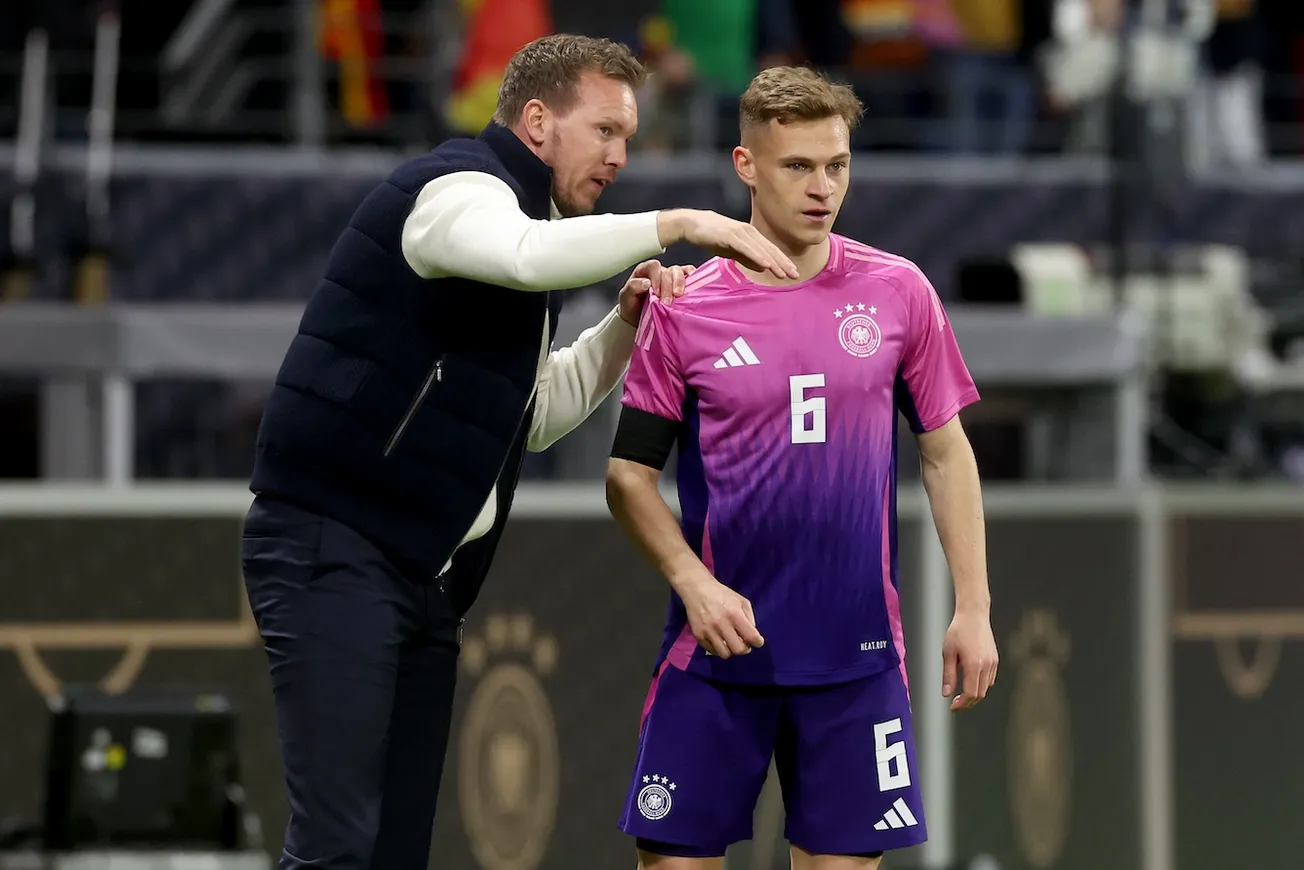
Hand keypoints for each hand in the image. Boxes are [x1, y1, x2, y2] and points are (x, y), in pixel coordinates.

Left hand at [618, 259, 695, 325]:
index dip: (656, 278)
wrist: (637, 319)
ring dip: (680, 283)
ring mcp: (671, 277)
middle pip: (669, 270)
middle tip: (667, 301)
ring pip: (680, 272)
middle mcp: (659, 272)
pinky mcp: (680, 285)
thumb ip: (632, 287)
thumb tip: (646, 282)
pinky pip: (689, 275)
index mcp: (645, 271)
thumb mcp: (625, 297)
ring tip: (679, 296)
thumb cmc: (631, 306)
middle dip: (668, 286)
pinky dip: (693, 277)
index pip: (654, 266)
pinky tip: (693, 285)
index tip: (656, 293)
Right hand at [658, 209, 798, 280]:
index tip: (793, 273)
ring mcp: (740, 232)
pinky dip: (757, 256)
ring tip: (784, 273)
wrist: (692, 225)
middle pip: (770, 249)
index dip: (782, 261)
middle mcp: (749, 232)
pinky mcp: (730, 235)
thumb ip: (747, 259)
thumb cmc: (712, 237)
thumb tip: (763, 268)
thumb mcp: (732, 251)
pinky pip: (747, 248)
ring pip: (761, 249)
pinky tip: (766, 264)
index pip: (770, 250)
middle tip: (795, 275)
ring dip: (773, 262)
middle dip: (783, 263)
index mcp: (751, 236)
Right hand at [673, 568, 764, 658]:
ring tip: (730, 642)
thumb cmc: (722, 594)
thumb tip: (752, 635)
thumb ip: (750, 618)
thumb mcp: (741, 600)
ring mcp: (708, 631)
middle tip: (743, 643)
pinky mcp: (698, 635)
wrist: (697, 589)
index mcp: (735, 614)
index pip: (751, 637)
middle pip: (738, 650)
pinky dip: (718, 648)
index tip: (757, 641)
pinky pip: (712, 651)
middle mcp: (721, 624)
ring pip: (725, 654)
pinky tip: (719, 640)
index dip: (758, 642)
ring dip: (730, 650)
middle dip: (744, 649)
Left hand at [941, 607, 997, 710]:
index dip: (961, 704)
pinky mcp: (995, 659)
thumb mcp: (948, 653)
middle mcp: (986, 666)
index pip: (970, 694)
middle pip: (980, 694)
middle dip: (968, 702)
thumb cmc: (958, 630)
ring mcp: (993, 663)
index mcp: (974, 665)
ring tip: (961, 693)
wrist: (973, 614)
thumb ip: (948, 675)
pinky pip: (990, 679)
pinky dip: (981, 684)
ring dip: (974, 694)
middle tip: (956, 703)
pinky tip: (971, 680)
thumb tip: (946, 693)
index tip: (953, 706)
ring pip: (986, 687)